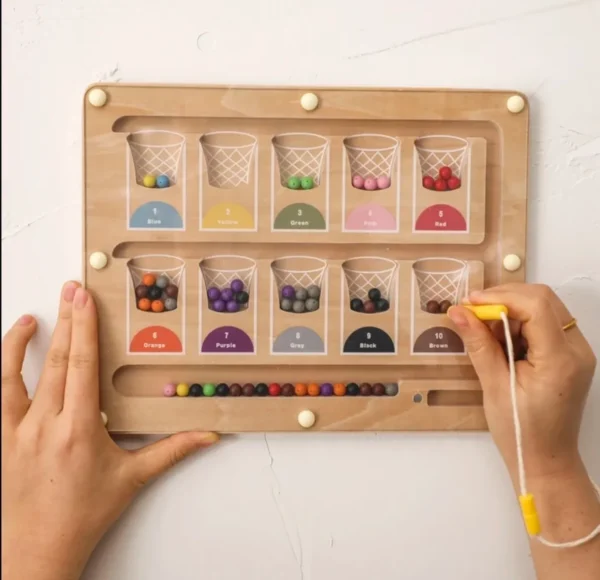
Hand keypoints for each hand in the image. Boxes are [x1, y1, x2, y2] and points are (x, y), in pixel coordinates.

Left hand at [1, 282, 218, 579]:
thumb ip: (173, 451)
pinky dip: (3, 370)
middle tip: (71, 289)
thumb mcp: (132, 479)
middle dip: (66, 321)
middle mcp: (45, 423)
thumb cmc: (84, 514)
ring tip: (32, 316)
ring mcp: (16, 431)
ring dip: (23, 341)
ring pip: (18, 374)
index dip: (84, 328)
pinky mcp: (0, 440)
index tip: (84, 300)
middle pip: (57, 360)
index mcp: (79, 428)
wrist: (37, 550)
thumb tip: (209, 435)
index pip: (82, 364)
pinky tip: (8, 354)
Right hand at [448, 283, 595, 481]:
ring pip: (546, 307)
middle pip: (544, 299)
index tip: (470, 303)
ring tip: (484, 326)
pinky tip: (501, 336)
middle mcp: (577, 350)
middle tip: (473, 311)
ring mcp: (578, 351)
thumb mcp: (494, 386)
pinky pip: (547, 322)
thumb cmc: (520, 431)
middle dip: (505, 297)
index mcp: (560, 360)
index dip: (500, 297)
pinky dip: (521, 321)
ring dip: (512, 308)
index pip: (536, 306)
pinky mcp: (571, 354)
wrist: (547, 460)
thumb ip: (479, 344)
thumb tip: (458, 312)